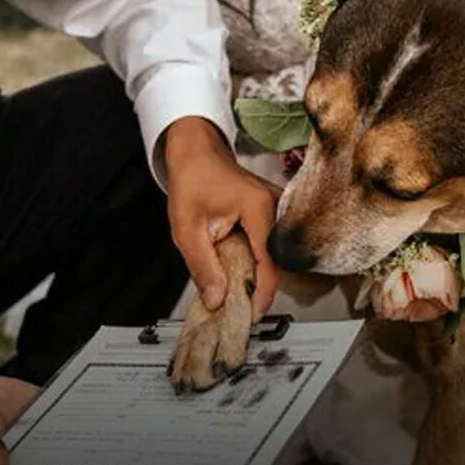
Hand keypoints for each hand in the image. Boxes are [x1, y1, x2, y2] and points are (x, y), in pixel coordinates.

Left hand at [166, 117, 278, 321]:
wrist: (196, 150)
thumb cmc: (192, 178)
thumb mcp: (187, 229)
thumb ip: (202, 267)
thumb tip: (216, 299)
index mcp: (260, 210)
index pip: (270, 266)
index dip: (261, 295)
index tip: (249, 314)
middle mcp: (276, 209)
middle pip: (276, 264)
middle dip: (257, 289)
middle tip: (238, 307)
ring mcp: (277, 211)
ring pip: (274, 257)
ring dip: (255, 277)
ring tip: (235, 291)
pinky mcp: (272, 215)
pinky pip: (269, 247)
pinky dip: (254, 263)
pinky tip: (237, 270)